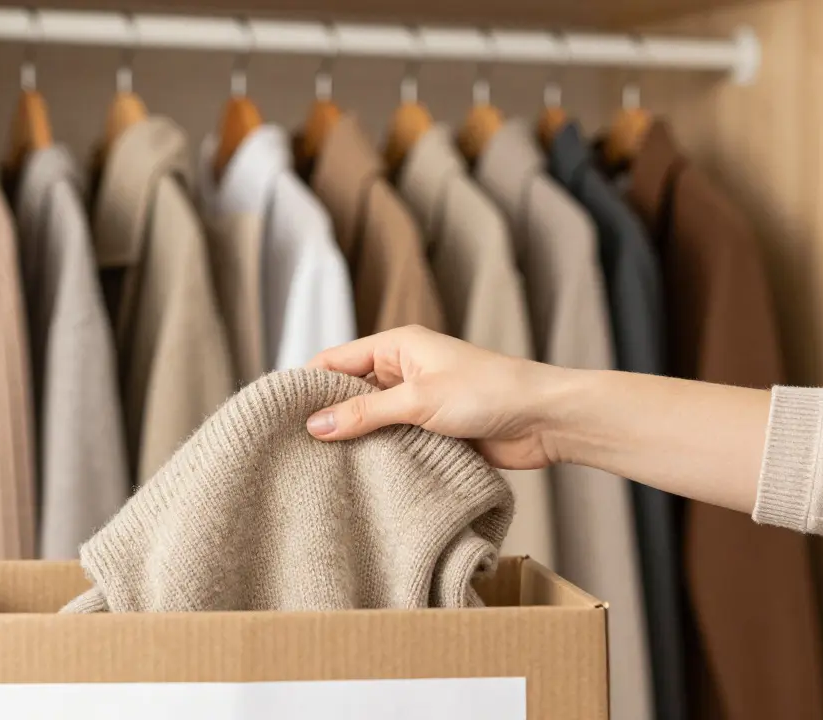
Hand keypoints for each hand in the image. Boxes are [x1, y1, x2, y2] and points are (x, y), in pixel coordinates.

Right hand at [305, 326, 567, 468]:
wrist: (545, 421)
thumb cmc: (489, 393)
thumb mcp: (419, 400)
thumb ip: (366, 414)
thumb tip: (315, 425)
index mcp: (397, 345)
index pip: (335, 361)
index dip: (307, 385)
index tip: (278, 412)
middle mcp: (404, 369)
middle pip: (350, 392)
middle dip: (327, 416)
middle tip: (293, 447)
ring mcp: (418, 401)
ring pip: (371, 420)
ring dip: (355, 440)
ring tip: (318, 468)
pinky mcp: (432, 430)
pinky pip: (394, 441)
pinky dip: (378, 454)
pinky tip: (358, 476)